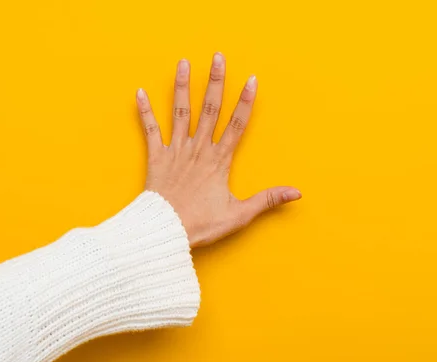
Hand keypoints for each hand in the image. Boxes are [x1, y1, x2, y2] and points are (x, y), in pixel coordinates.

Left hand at [136, 52, 300, 247]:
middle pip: (209, 109)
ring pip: (180, 112)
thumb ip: (267, 199)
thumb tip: (296, 193)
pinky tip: (140, 92)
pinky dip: (145, 112)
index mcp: (219, 160)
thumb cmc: (201, 223)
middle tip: (217, 57)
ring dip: (182, 87)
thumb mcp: (239, 214)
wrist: (166, 230)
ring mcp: (176, 151)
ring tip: (183, 63)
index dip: (245, 102)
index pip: (236, 125)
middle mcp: (198, 149)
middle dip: (215, 81)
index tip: (251, 79)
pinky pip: (150, 130)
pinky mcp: (157, 158)